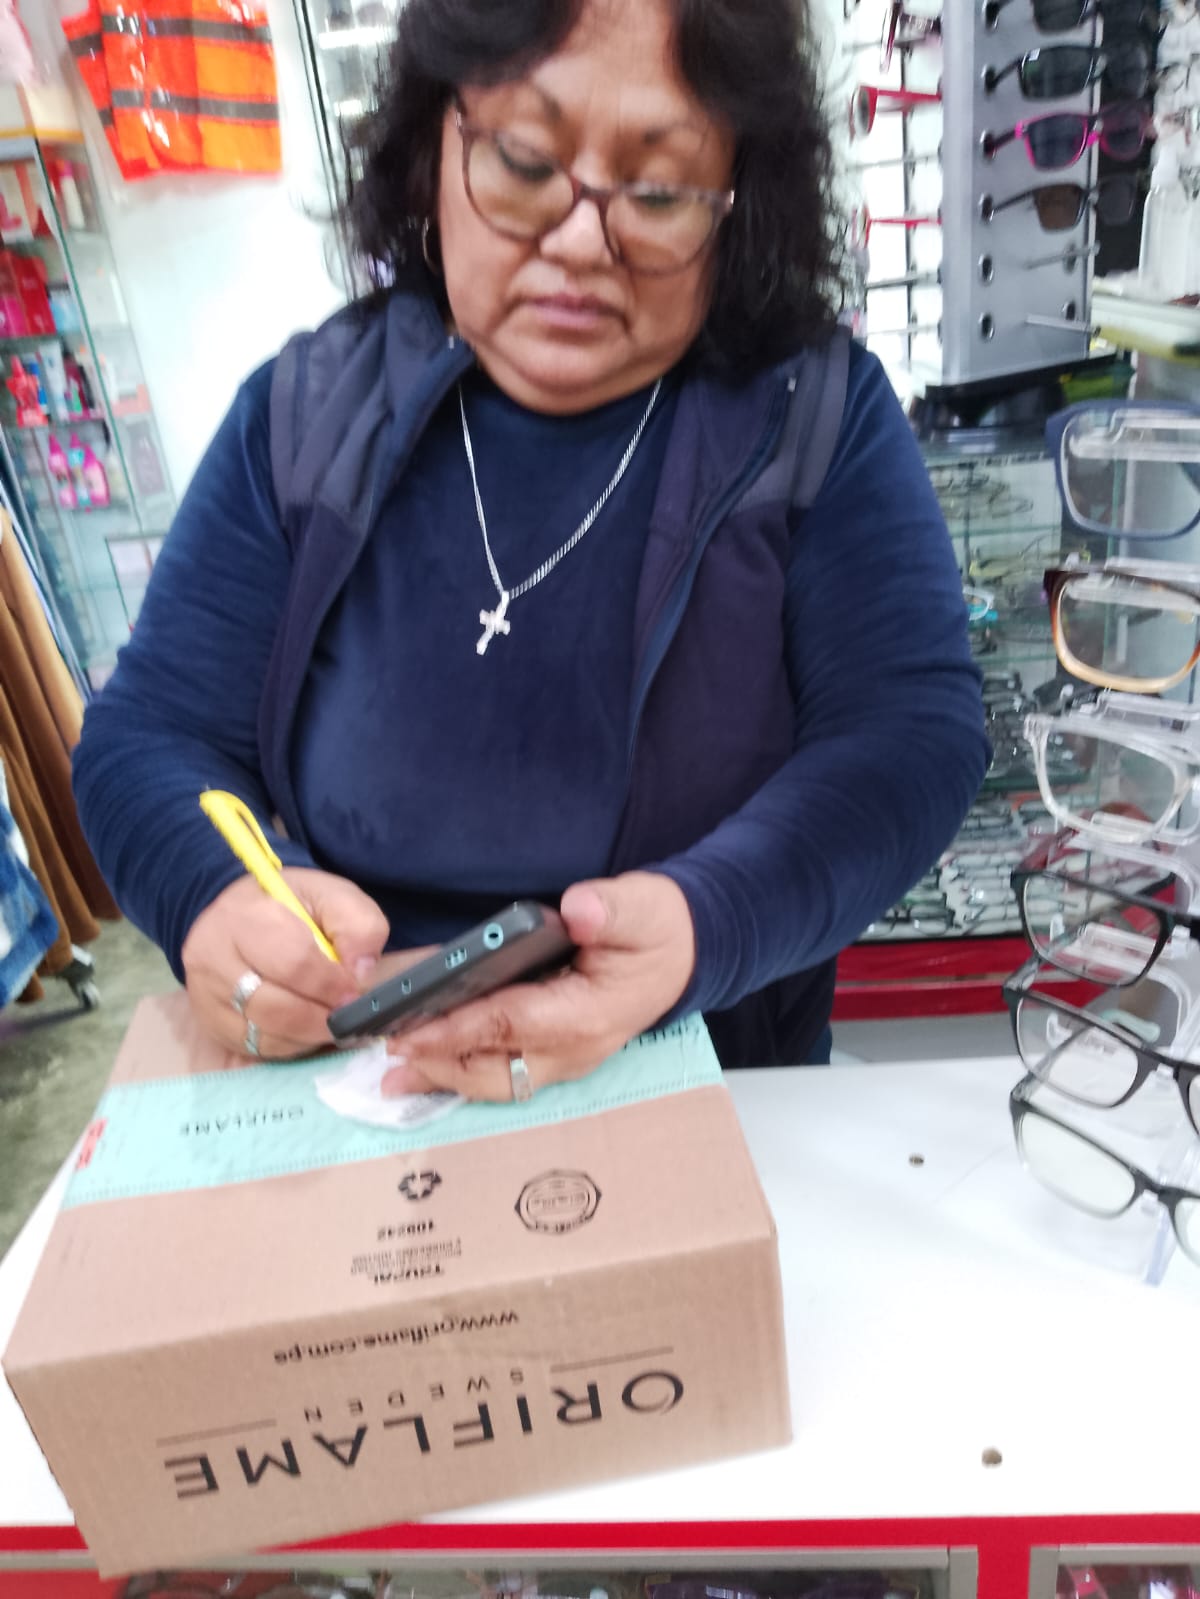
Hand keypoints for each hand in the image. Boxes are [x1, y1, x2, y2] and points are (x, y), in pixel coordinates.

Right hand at [182, 869, 388, 1059]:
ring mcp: (207, 994)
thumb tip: (361, 974)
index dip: (329, 984)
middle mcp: (215, 958)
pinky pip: (252, 1046)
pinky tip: (305, 1031)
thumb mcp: (331, 896)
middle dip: (320, 1017)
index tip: (353, 992)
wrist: (232, 911)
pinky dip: (288, 1045)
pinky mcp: (209, 1021)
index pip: (292, 962)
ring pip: (262, 1033)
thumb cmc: (289, 904)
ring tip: (331, 1023)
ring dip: (307, 1035)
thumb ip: (357, 925)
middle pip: (274, 1007)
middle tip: (346, 1015)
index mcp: (248, 917)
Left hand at [380, 871, 695, 1102]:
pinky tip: (424, 1069)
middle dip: (437, 1064)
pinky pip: (501, 1072)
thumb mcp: (642, 908)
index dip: (455, 1029)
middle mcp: (572, 1049)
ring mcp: (564, 1059)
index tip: (408, 1030)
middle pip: (493, 1068)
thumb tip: (579, 910)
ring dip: (443, 1077)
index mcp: (587, 1015)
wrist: (685, 953)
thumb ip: (610, 910)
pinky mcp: (555, 1056)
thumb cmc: (657, 929)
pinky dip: (460, 1072)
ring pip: (494, 1080)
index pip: (509, 1024)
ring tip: (391, 1076)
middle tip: (385, 1057)